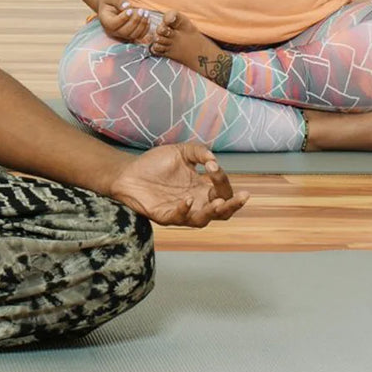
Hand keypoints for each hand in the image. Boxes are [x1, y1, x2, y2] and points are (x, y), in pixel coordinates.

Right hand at [96, 0, 155, 44]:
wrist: (111, 6)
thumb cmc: (111, 0)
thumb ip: (118, 0)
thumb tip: (127, 6)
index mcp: (105, 21)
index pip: (113, 24)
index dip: (123, 19)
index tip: (130, 10)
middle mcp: (112, 31)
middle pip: (124, 31)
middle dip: (135, 21)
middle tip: (141, 10)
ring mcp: (121, 35)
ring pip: (133, 35)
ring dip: (142, 25)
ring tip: (146, 13)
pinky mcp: (130, 35)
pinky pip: (139, 36)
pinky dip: (145, 29)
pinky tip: (147, 18)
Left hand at [108, 142, 248, 227]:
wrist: (128, 171)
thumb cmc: (155, 163)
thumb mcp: (181, 152)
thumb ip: (199, 152)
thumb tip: (214, 160)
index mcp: (202, 188)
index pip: (222, 189)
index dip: (222, 178)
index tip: (212, 166)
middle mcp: (196, 202)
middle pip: (223, 211)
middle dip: (234, 204)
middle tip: (243, 196)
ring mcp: (182, 211)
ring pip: (204, 219)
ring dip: (213, 212)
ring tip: (219, 202)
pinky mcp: (165, 215)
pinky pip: (179, 218)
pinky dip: (185, 210)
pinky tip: (187, 199)